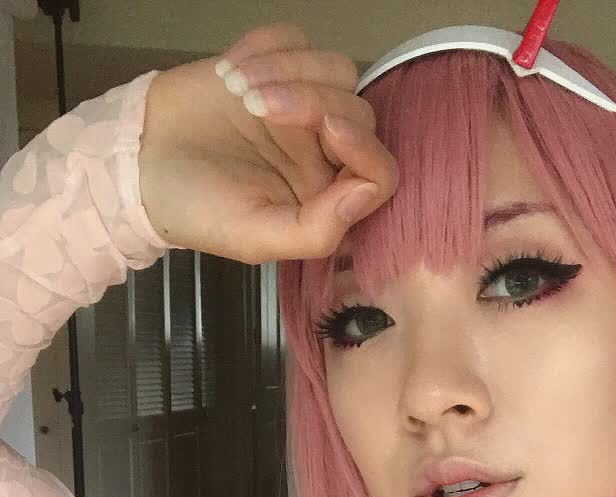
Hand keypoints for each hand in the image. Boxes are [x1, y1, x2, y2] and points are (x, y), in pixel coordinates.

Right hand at [137, 22, 397, 263]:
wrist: (139, 163)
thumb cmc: (195, 209)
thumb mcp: (255, 238)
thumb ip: (317, 230)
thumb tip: (365, 194)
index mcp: (325, 198)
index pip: (379, 171)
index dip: (364, 147)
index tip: (327, 130)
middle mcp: (320, 152)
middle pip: (357, 111)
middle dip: (311, 100)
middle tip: (255, 107)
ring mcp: (299, 106)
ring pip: (335, 70)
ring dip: (289, 69)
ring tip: (239, 89)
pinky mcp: (272, 67)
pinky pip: (295, 39)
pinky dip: (267, 47)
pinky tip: (231, 72)